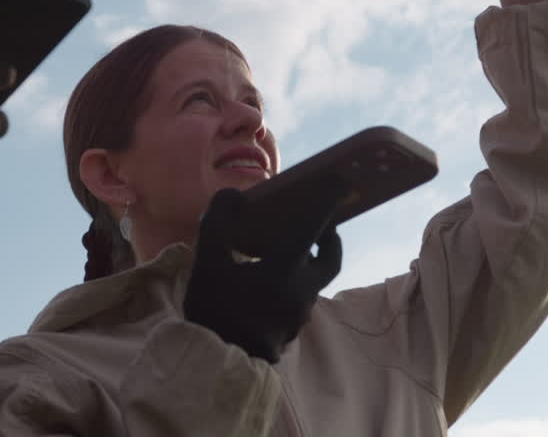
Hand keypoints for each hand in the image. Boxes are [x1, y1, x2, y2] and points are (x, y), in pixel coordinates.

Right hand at [183, 188, 342, 363]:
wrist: (215, 364)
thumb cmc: (213, 309)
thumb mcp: (208, 262)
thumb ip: (218, 223)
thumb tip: (233, 195)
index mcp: (286, 269)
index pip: (313, 228)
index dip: (326, 203)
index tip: (340, 183)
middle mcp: (302, 291)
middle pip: (330, 260)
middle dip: (330, 240)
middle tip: (321, 225)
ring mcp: (299, 315)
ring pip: (314, 282)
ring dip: (307, 264)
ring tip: (283, 254)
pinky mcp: (291, 332)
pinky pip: (299, 301)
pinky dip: (293, 285)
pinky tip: (269, 286)